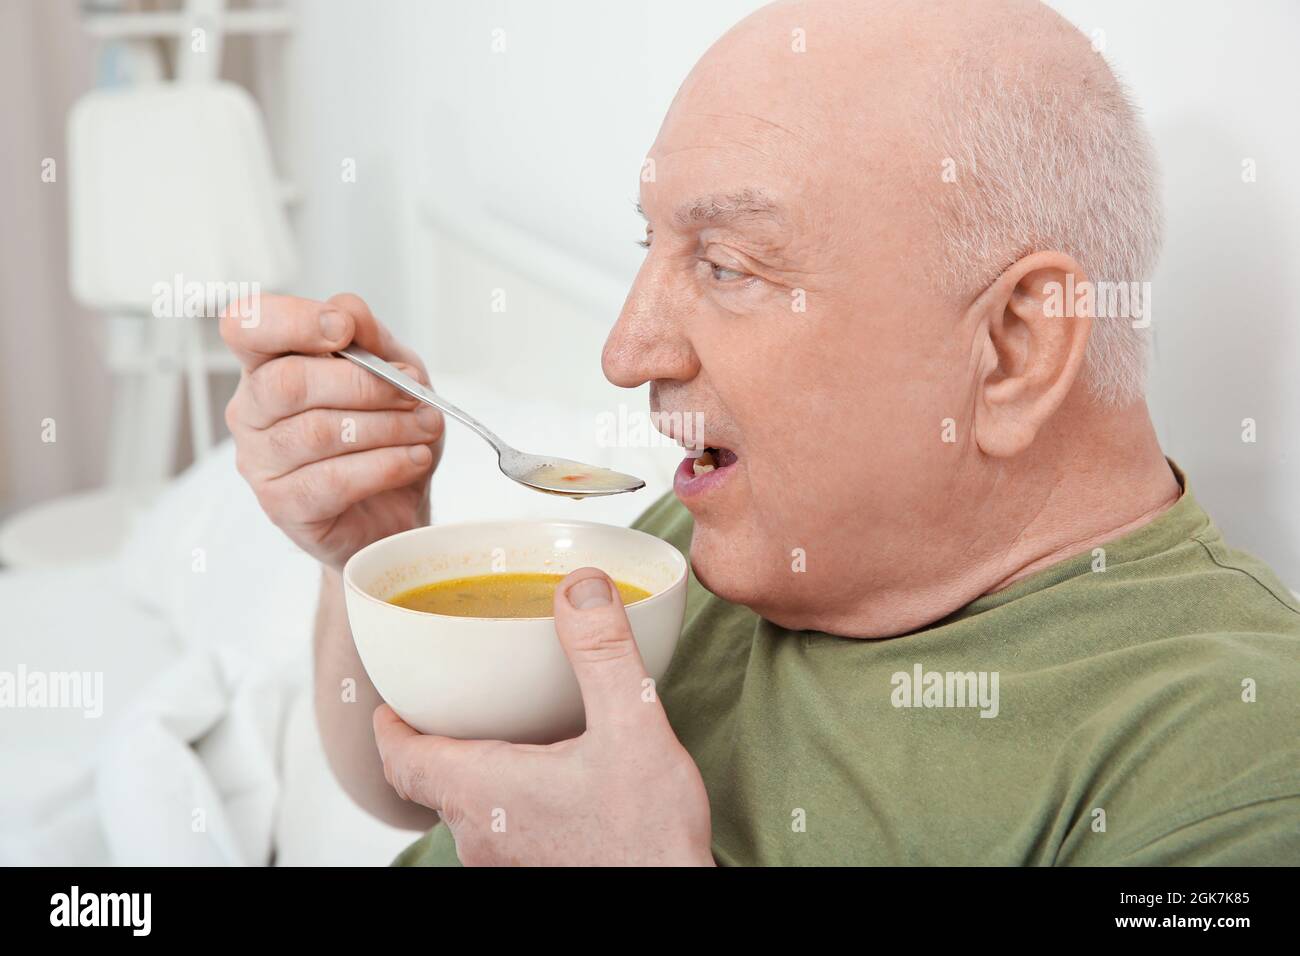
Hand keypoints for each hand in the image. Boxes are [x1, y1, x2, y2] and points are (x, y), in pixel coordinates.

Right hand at [220, 293, 443, 571]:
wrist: (399, 507)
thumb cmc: (387, 433)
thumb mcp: (394, 373)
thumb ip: (371, 339)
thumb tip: (346, 309)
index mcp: (267, 365)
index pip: (245, 327)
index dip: (291, 322)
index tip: (344, 330)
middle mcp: (251, 410)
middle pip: (289, 382)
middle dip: (364, 384)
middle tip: (414, 393)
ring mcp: (260, 461)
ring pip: (316, 432)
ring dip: (387, 426)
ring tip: (426, 428)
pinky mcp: (283, 505)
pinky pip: (332, 480)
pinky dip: (386, 465)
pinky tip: (415, 459)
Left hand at [373, 567, 713, 865]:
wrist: (674, 906)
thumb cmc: (647, 840)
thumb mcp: (632, 726)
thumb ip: (602, 652)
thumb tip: (580, 586)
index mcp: (482, 791)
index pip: (401, 759)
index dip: (389, 726)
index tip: (389, 698)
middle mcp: (481, 834)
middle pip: (431, 780)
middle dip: (437, 736)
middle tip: (456, 698)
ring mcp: (507, 861)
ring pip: (468, 807)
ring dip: (476, 766)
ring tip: (508, 728)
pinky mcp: (539, 871)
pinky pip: (504, 827)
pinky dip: (509, 794)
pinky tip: (556, 775)